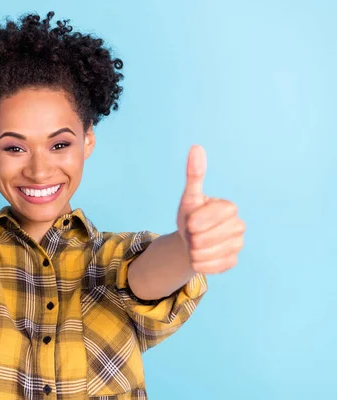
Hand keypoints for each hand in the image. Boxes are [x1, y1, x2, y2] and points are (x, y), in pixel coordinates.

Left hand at [176, 145, 245, 273]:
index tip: (189, 221)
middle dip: (192, 237)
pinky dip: (199, 264)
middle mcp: (238, 226)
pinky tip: (198, 256)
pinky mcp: (232, 262)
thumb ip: (194, 175)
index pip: (215, 215)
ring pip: (209, 253)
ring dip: (193, 251)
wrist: (189, 241)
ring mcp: (238, 245)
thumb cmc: (190, 216)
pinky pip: (212, 267)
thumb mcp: (189, 197)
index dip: (197, 220)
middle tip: (191, 234)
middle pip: (208, 237)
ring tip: (193, 245)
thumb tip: (196, 147)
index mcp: (229, 208)